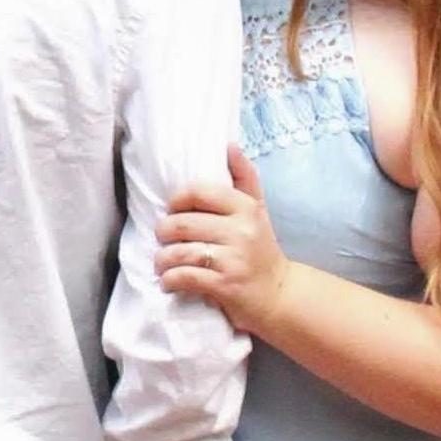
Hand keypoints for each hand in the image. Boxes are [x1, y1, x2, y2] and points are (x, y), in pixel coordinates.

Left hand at [157, 146, 291, 332]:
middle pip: (182, 223)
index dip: (177, 201)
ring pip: (180, 252)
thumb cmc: (261, 250)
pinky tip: (169, 281)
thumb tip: (230, 145)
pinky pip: (185, 276)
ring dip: (162, 259)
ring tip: (161, 263)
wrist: (279, 294)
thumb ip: (244, 179)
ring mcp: (234, 259)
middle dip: (163, 233)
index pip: (198, 192)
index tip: (172, 212)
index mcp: (245, 208)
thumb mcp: (257, 211)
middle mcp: (241, 230)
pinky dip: (170, 279)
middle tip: (162, 239)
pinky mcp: (226, 285)